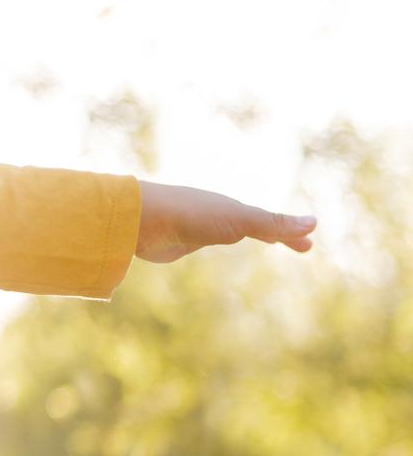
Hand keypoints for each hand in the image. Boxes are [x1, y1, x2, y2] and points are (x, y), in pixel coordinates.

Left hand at [134, 180, 316, 264]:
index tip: (309, 246)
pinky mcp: (178, 240)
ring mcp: (198, 226)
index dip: (290, 234)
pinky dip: (219, 239)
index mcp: (233, 209)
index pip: (270, 223)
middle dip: (278, 233)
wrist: (142, 219)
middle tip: (301, 246)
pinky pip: (205, 239)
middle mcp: (217, 214)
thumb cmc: (191, 216)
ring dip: (249, 233)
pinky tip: (210, 241)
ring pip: (230, 230)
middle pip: (255, 224)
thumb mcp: (238, 220)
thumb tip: (314, 222)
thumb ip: (273, 223)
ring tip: (263, 239)